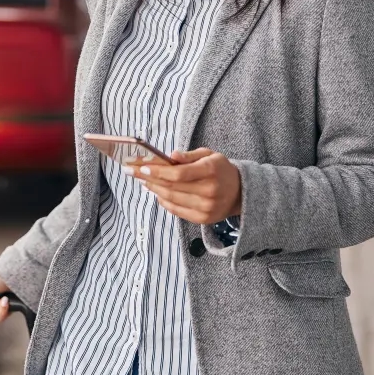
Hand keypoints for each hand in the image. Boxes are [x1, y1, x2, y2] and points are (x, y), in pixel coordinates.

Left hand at [126, 148, 242, 224]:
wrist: (240, 193)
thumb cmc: (220, 170)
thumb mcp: (209, 155)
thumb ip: (189, 156)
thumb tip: (170, 155)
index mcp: (211, 171)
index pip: (179, 173)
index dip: (158, 171)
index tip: (142, 167)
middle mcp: (209, 191)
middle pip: (171, 187)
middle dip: (149, 179)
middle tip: (133, 172)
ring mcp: (206, 207)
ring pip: (171, 199)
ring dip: (154, 190)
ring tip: (143, 181)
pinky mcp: (202, 219)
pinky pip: (176, 210)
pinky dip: (163, 201)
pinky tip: (155, 192)